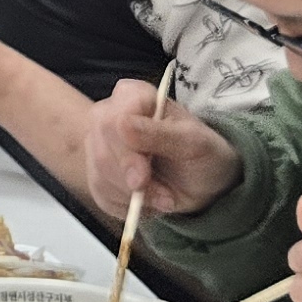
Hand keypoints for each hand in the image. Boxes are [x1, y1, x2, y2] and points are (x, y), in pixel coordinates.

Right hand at [84, 77, 239, 218]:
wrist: (202, 182)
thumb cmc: (204, 156)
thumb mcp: (195, 144)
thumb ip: (160, 134)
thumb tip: (123, 125)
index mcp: (132, 96)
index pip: (111, 121)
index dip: (125, 152)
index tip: (144, 176)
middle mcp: (109, 115)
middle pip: (101, 150)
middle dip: (131, 180)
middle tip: (163, 196)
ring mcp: (99, 144)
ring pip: (99, 175)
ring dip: (133, 196)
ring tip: (164, 197)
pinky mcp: (97, 172)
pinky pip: (100, 194)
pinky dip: (126, 205)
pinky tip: (149, 200)